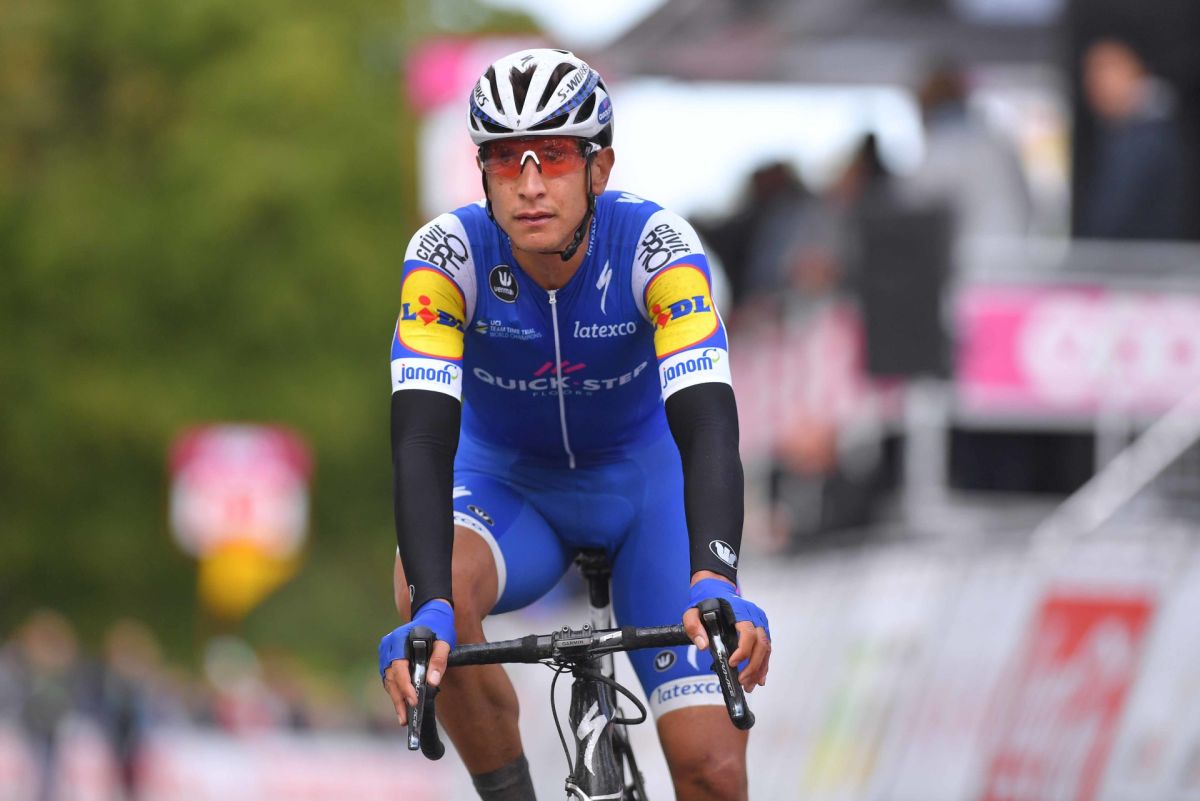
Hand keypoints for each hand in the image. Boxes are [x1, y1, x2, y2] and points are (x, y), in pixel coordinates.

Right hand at [378, 599, 454, 724]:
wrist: (432, 615)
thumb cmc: (439, 627)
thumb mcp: (444, 641)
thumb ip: (439, 660)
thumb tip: (433, 682)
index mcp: (399, 640)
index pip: (398, 668)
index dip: (405, 686)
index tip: (413, 701)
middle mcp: (388, 646)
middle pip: (391, 678)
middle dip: (398, 699)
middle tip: (405, 719)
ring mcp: (386, 653)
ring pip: (389, 681)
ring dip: (396, 699)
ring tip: (404, 718)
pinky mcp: (388, 659)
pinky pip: (390, 679)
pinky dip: (396, 692)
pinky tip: (402, 706)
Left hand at [682, 577, 770, 692]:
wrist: (716, 589)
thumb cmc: (706, 601)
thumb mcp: (692, 612)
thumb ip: (694, 626)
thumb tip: (703, 646)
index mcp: (739, 611)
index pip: (748, 633)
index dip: (743, 650)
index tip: (732, 663)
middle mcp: (754, 616)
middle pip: (762, 643)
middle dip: (754, 666)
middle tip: (742, 681)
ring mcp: (760, 622)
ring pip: (766, 648)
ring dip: (759, 668)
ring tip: (749, 685)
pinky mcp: (761, 629)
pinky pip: (766, 648)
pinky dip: (763, 664)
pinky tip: (758, 678)